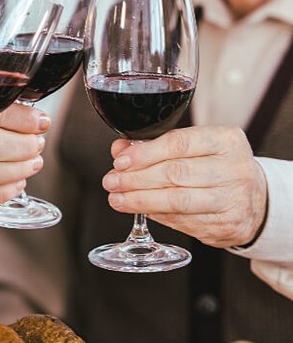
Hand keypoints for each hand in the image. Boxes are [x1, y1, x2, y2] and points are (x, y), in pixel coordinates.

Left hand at [101, 126, 266, 246]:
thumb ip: (156, 145)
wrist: (255, 196)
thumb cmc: (215, 164)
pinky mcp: (229, 227)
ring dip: (141, 201)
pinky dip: (158, 215)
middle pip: (176, 174)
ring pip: (178, 202)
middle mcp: (235, 170)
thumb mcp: (193, 145)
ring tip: (118, 199)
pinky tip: (141, 209)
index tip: (120, 161)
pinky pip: (184, 222)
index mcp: (226, 140)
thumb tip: (120, 150)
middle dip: (136, 179)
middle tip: (111, 182)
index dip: (145, 153)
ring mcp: (235, 201)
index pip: (179, 143)